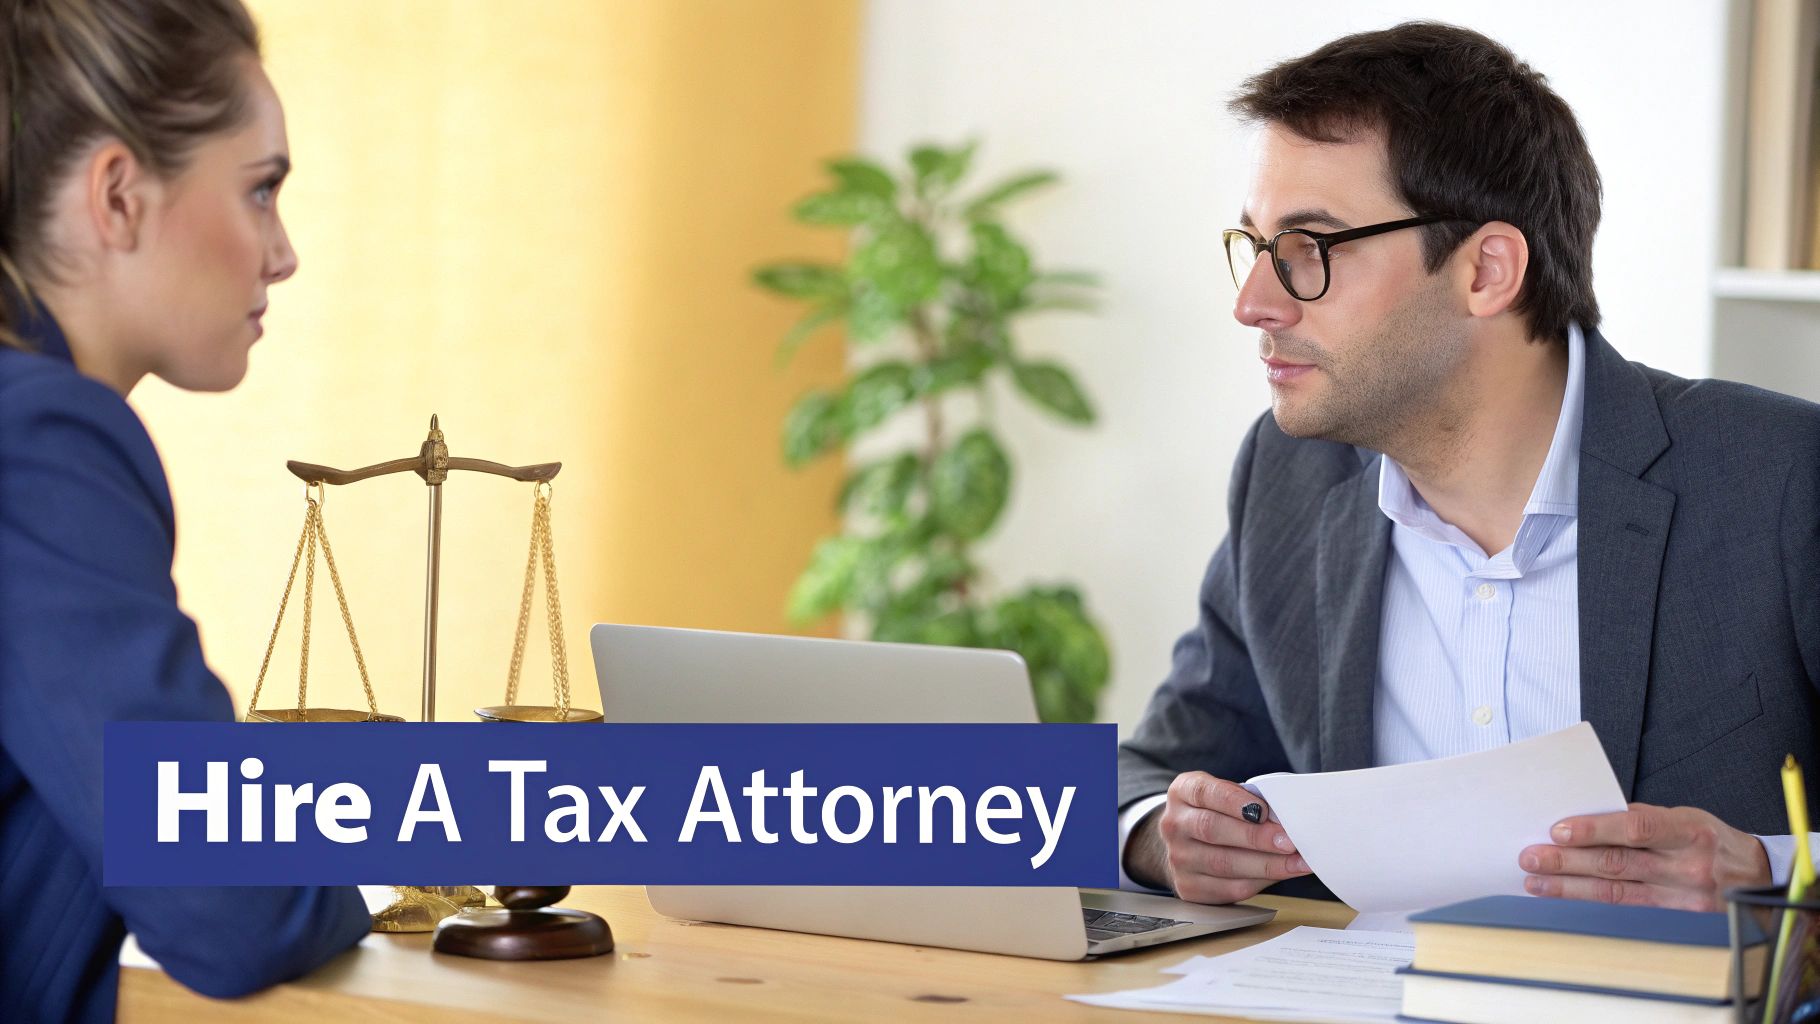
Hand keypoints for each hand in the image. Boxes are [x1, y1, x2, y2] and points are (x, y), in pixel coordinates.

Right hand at [1125, 771, 1310, 903]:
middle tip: (1289, 841)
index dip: (1235, 801)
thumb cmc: (1218, 813)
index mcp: (1182, 792)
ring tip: (1296, 862)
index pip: (1205, 792)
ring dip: (1266, 864)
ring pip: (1223, 863)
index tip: (1265, 810)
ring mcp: (1178, 858)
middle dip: (1255, 837)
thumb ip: (1247, 801)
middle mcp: (1174, 824)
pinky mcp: (1189, 887)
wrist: (1187, 843)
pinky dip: (1260, 882)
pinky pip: (1228, 888)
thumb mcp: (1225, 795)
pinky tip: (1281, 874)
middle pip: (1212, 829)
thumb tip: (1285, 818)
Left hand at [1519, 802, 1772, 910]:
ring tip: (1535, 879)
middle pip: (1617, 863)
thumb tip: (1587, 818)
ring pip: (1615, 890)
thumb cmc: (1710, 837)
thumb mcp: (1685, 816)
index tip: (1557, 830)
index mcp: (1688, 830)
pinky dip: (1588, 898)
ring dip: (1569, 885)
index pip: (1635, 829)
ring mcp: (1681, 895)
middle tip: (1531, 856)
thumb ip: (1640, 818)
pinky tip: (1563, 893)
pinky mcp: (1675, 915)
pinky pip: (1624, 905)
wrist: (1756, 875)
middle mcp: (1686, 866)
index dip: (1594, 829)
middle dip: (1568, 861)